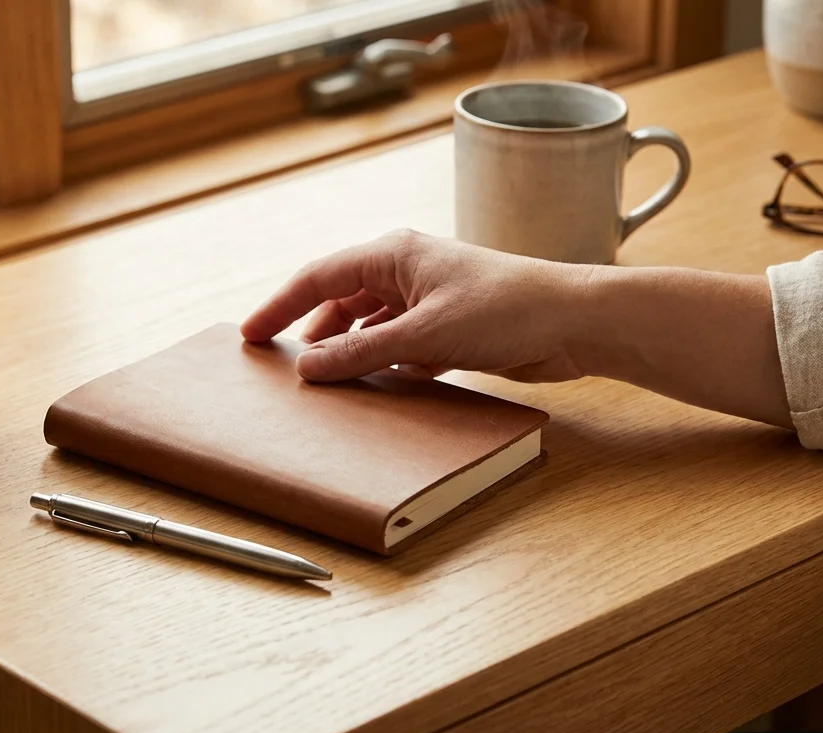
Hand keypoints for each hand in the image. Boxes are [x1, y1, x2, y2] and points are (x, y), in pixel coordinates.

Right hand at [240, 229, 600, 382]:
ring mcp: (427, 298)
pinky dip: (383, 364)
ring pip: (369, 326)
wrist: (574, 322)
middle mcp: (405, 270)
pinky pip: (398, 345)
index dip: (279, 306)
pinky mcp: (449, 327)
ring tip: (326, 385)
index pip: (318, 277)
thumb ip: (360, 353)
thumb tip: (306, 367)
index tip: (248, 335)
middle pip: (340, 301)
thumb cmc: (505, 310)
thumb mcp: (422, 335)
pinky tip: (375, 388)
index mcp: (393, 254)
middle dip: (312, 333)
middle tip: (282, 369)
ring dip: (349, 353)